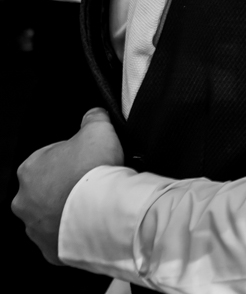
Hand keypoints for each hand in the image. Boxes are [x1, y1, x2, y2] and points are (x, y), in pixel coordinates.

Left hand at [11, 107, 123, 262]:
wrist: (103, 211)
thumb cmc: (95, 170)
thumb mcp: (99, 128)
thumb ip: (93, 118)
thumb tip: (94, 114)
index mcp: (29, 169)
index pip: (50, 157)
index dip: (74, 156)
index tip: (90, 160)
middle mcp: (24, 200)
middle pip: (48, 188)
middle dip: (67, 186)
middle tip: (93, 182)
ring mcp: (34, 227)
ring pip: (53, 214)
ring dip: (70, 209)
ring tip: (96, 204)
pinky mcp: (49, 248)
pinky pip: (63, 237)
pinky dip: (76, 231)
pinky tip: (92, 222)